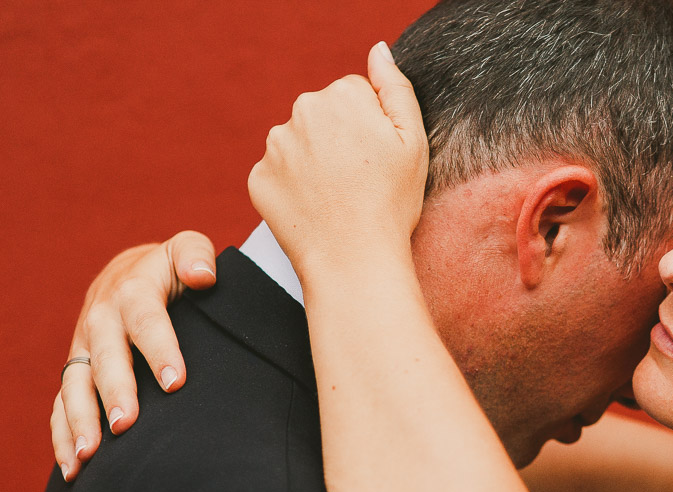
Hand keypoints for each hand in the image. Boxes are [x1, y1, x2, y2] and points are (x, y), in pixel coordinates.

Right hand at [52, 231, 217, 479]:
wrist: (128, 271)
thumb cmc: (170, 267)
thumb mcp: (185, 249)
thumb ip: (196, 255)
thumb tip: (204, 276)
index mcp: (132, 292)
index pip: (147, 321)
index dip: (160, 350)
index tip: (175, 383)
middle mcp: (101, 320)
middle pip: (105, 358)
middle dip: (115, 393)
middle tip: (126, 426)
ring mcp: (83, 347)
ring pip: (76, 385)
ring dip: (81, 421)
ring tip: (90, 456)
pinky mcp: (75, 370)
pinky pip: (62, 404)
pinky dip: (62, 436)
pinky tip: (73, 469)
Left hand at [247, 43, 427, 287]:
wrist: (353, 259)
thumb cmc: (391, 203)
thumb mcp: (414, 141)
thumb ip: (395, 88)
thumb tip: (378, 52)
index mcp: (342, 96)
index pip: (356, 97)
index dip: (373, 129)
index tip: (379, 160)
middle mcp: (301, 111)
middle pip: (324, 117)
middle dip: (340, 141)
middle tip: (361, 181)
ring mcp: (275, 146)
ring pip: (300, 145)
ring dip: (315, 164)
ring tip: (338, 198)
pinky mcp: (258, 178)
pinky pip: (279, 175)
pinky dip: (295, 189)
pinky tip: (316, 209)